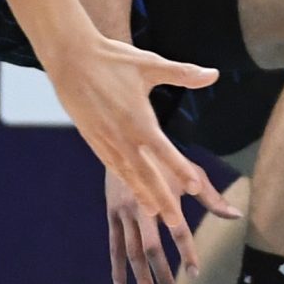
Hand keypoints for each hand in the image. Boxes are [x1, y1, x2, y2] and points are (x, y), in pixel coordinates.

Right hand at [39, 29, 233, 283]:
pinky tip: (133, 191)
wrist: (70, 58)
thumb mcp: (150, 64)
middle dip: (163, 200)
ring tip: (157, 214)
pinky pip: (112, 166)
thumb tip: (214, 74)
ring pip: (128, 175)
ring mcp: (105, 141)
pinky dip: (125, 182)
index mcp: (138, 120)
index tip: (196, 189)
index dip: (180, 171)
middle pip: (147, 175)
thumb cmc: (112, 59)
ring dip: (143, 195)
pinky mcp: (93, 139)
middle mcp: (121, 136)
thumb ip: (183, 73)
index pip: (165, 152)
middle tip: (177, 224)